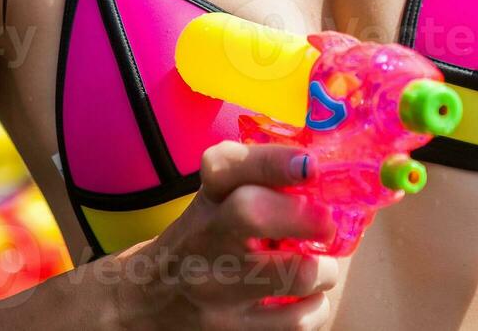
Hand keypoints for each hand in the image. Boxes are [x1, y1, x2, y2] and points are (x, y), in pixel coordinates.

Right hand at [117, 141, 339, 330]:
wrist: (151, 298)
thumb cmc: (204, 237)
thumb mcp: (218, 198)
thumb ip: (261, 175)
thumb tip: (320, 170)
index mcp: (208, 197)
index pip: (228, 167)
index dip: (272, 162)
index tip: (308, 166)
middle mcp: (205, 238)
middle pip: (253, 214)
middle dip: (308, 217)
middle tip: (326, 226)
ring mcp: (216, 289)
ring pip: (295, 274)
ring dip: (325, 270)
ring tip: (322, 268)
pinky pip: (298, 321)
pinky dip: (316, 307)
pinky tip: (309, 299)